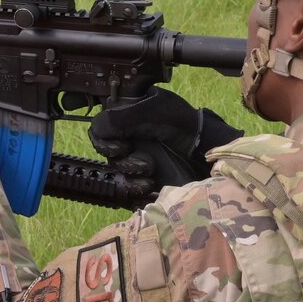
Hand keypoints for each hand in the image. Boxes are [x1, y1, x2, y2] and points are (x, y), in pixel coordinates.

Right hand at [89, 88, 240, 190]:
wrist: (205, 151)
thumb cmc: (182, 124)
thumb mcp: (153, 110)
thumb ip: (120, 118)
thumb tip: (97, 129)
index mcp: (126, 118)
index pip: (100, 128)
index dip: (103, 138)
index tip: (120, 146)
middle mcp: (128, 139)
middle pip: (105, 152)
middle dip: (120, 156)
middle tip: (136, 155)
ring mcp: (135, 160)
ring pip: (115, 171)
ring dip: (130, 171)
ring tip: (150, 169)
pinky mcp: (142, 181)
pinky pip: (126, 190)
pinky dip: (135, 188)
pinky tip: (150, 185)